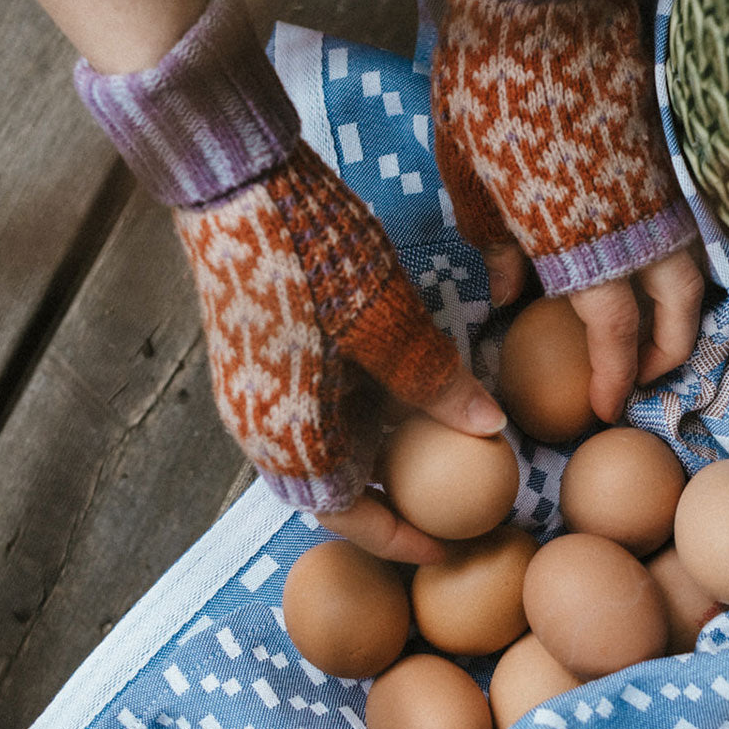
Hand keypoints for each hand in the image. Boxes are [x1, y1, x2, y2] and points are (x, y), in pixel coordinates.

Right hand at [75, 0, 505, 523]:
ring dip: (375, 447)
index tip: (449, 544)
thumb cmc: (312, 258)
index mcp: (290, 439)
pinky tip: (396, 382)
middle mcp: (262, 428)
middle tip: (448, 492)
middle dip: (390, 493)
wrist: (236, 185)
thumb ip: (435, 384)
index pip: (348, 517)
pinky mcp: (254, 357)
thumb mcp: (388, 324)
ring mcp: (252, 391)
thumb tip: (491, 429)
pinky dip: (354, 411)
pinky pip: (309, 407)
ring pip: (323, 443)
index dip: (401, 537)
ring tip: (433, 437)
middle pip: (333, 486)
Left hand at [431, 0, 700, 426]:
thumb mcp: (464, 165)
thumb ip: (490, 236)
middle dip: (667, 354)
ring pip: (693, 267)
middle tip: (643, 380)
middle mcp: (628, 217)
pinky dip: (678, 260)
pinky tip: (655, 267)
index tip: (599, 410)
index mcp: (570, 231)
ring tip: (658, 335)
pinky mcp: (664, 150)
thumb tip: (511, 294)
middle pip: (674, 306)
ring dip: (683, 311)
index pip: (608, 327)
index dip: (609, 376)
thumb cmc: (486, 77)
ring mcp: (655, 182)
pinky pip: (686, 223)